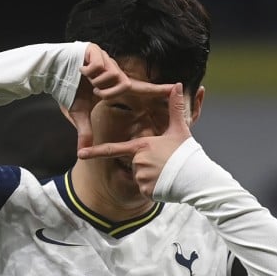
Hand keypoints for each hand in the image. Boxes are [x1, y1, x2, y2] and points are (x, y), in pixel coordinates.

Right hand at [69, 43, 172, 150]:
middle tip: (93, 91)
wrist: (50, 72)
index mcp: (114, 83)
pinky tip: (82, 69)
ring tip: (86, 78)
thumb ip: (84, 130)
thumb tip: (82, 151)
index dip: (157, 89)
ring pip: (112, 76)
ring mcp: (107, 58)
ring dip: (97, 82)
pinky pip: (101, 67)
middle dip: (107, 92)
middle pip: (123, 85)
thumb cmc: (66, 89)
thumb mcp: (78, 113)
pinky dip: (90, 72)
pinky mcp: (97, 50)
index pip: (140, 87)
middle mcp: (114, 70)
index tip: (176, 88)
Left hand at [77, 83, 191, 196]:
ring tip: (168, 174)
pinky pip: (146, 190)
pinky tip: (167, 184)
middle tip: (165, 164)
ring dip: (152, 177)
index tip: (80, 154)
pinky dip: (155, 188)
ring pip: (141, 178)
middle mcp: (137, 162)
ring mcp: (140, 178)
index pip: (113, 149)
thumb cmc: (186, 153)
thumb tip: (177, 84)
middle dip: (148, 165)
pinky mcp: (146, 191)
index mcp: (141, 146)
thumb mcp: (180, 129)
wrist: (196, 177)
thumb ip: (175, 107)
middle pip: (136, 164)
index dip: (95, 152)